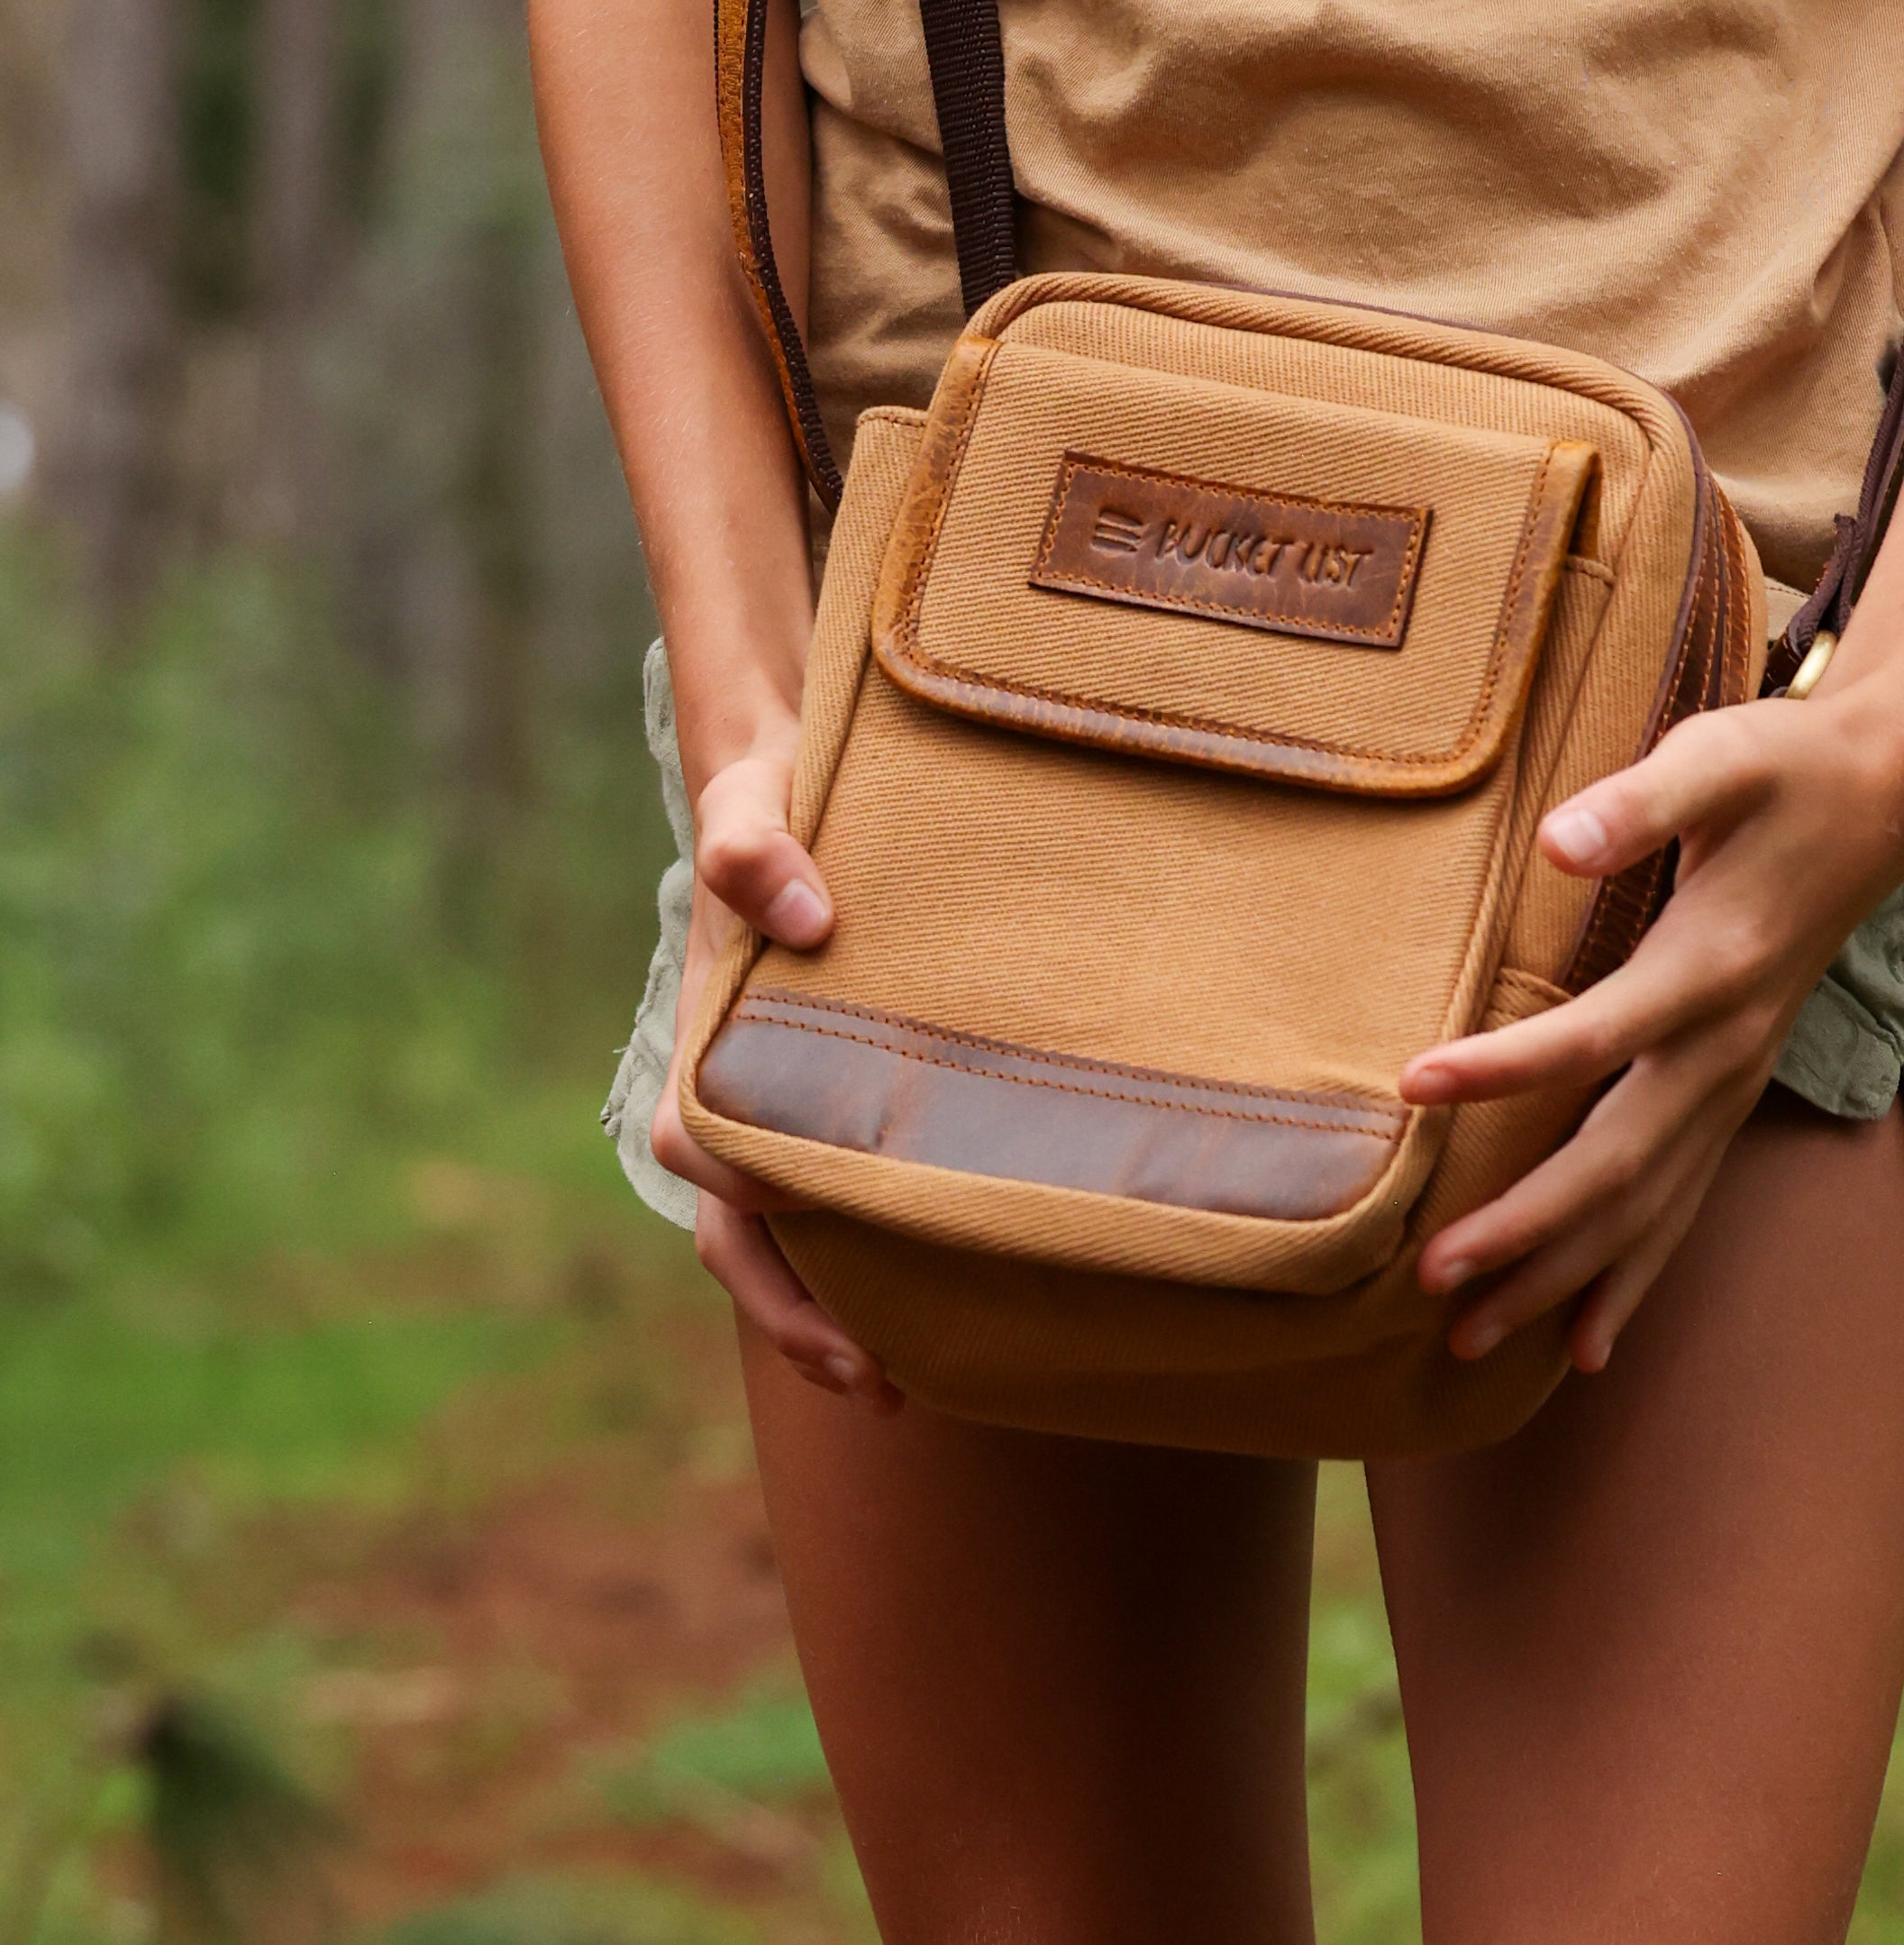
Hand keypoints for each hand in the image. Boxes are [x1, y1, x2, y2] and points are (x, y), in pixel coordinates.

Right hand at [651, 739, 901, 1411]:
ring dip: (832, 1308)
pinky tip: (947, 1286)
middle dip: (797, 1311)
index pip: (706, 1150)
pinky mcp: (837, 1094)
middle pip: (742, 1227)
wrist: (792, 771)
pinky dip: (872, 1252)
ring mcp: (782, 1098)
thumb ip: (752, 846)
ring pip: (786, 1231)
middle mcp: (738, 1084)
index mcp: (711, 1039)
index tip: (824, 1255)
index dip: (755, 1214)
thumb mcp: (752, 801)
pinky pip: (836, 1191)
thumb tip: (799, 913)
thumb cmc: (772, 796)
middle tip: (882, 1381)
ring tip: (910, 1381)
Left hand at [1399, 681, 1903, 1376]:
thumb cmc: (1780, 770)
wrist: (1880, 797)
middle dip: (1527, 1229)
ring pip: (1645, 1209)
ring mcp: (1733, 1084)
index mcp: (1711, 968)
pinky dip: (1631, 1279)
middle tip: (1431, 1278)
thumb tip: (1560, 841)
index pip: (1596, 1033)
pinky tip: (1585, 1348)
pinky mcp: (1729, 1093)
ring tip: (1466, 1342)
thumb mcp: (1717, 759)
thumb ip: (1642, 803)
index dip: (1506, 1065)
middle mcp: (1726, 1048)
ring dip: (1560, 1277)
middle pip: (1620, 1163)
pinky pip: (1680, 1208)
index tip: (1412, 1086)